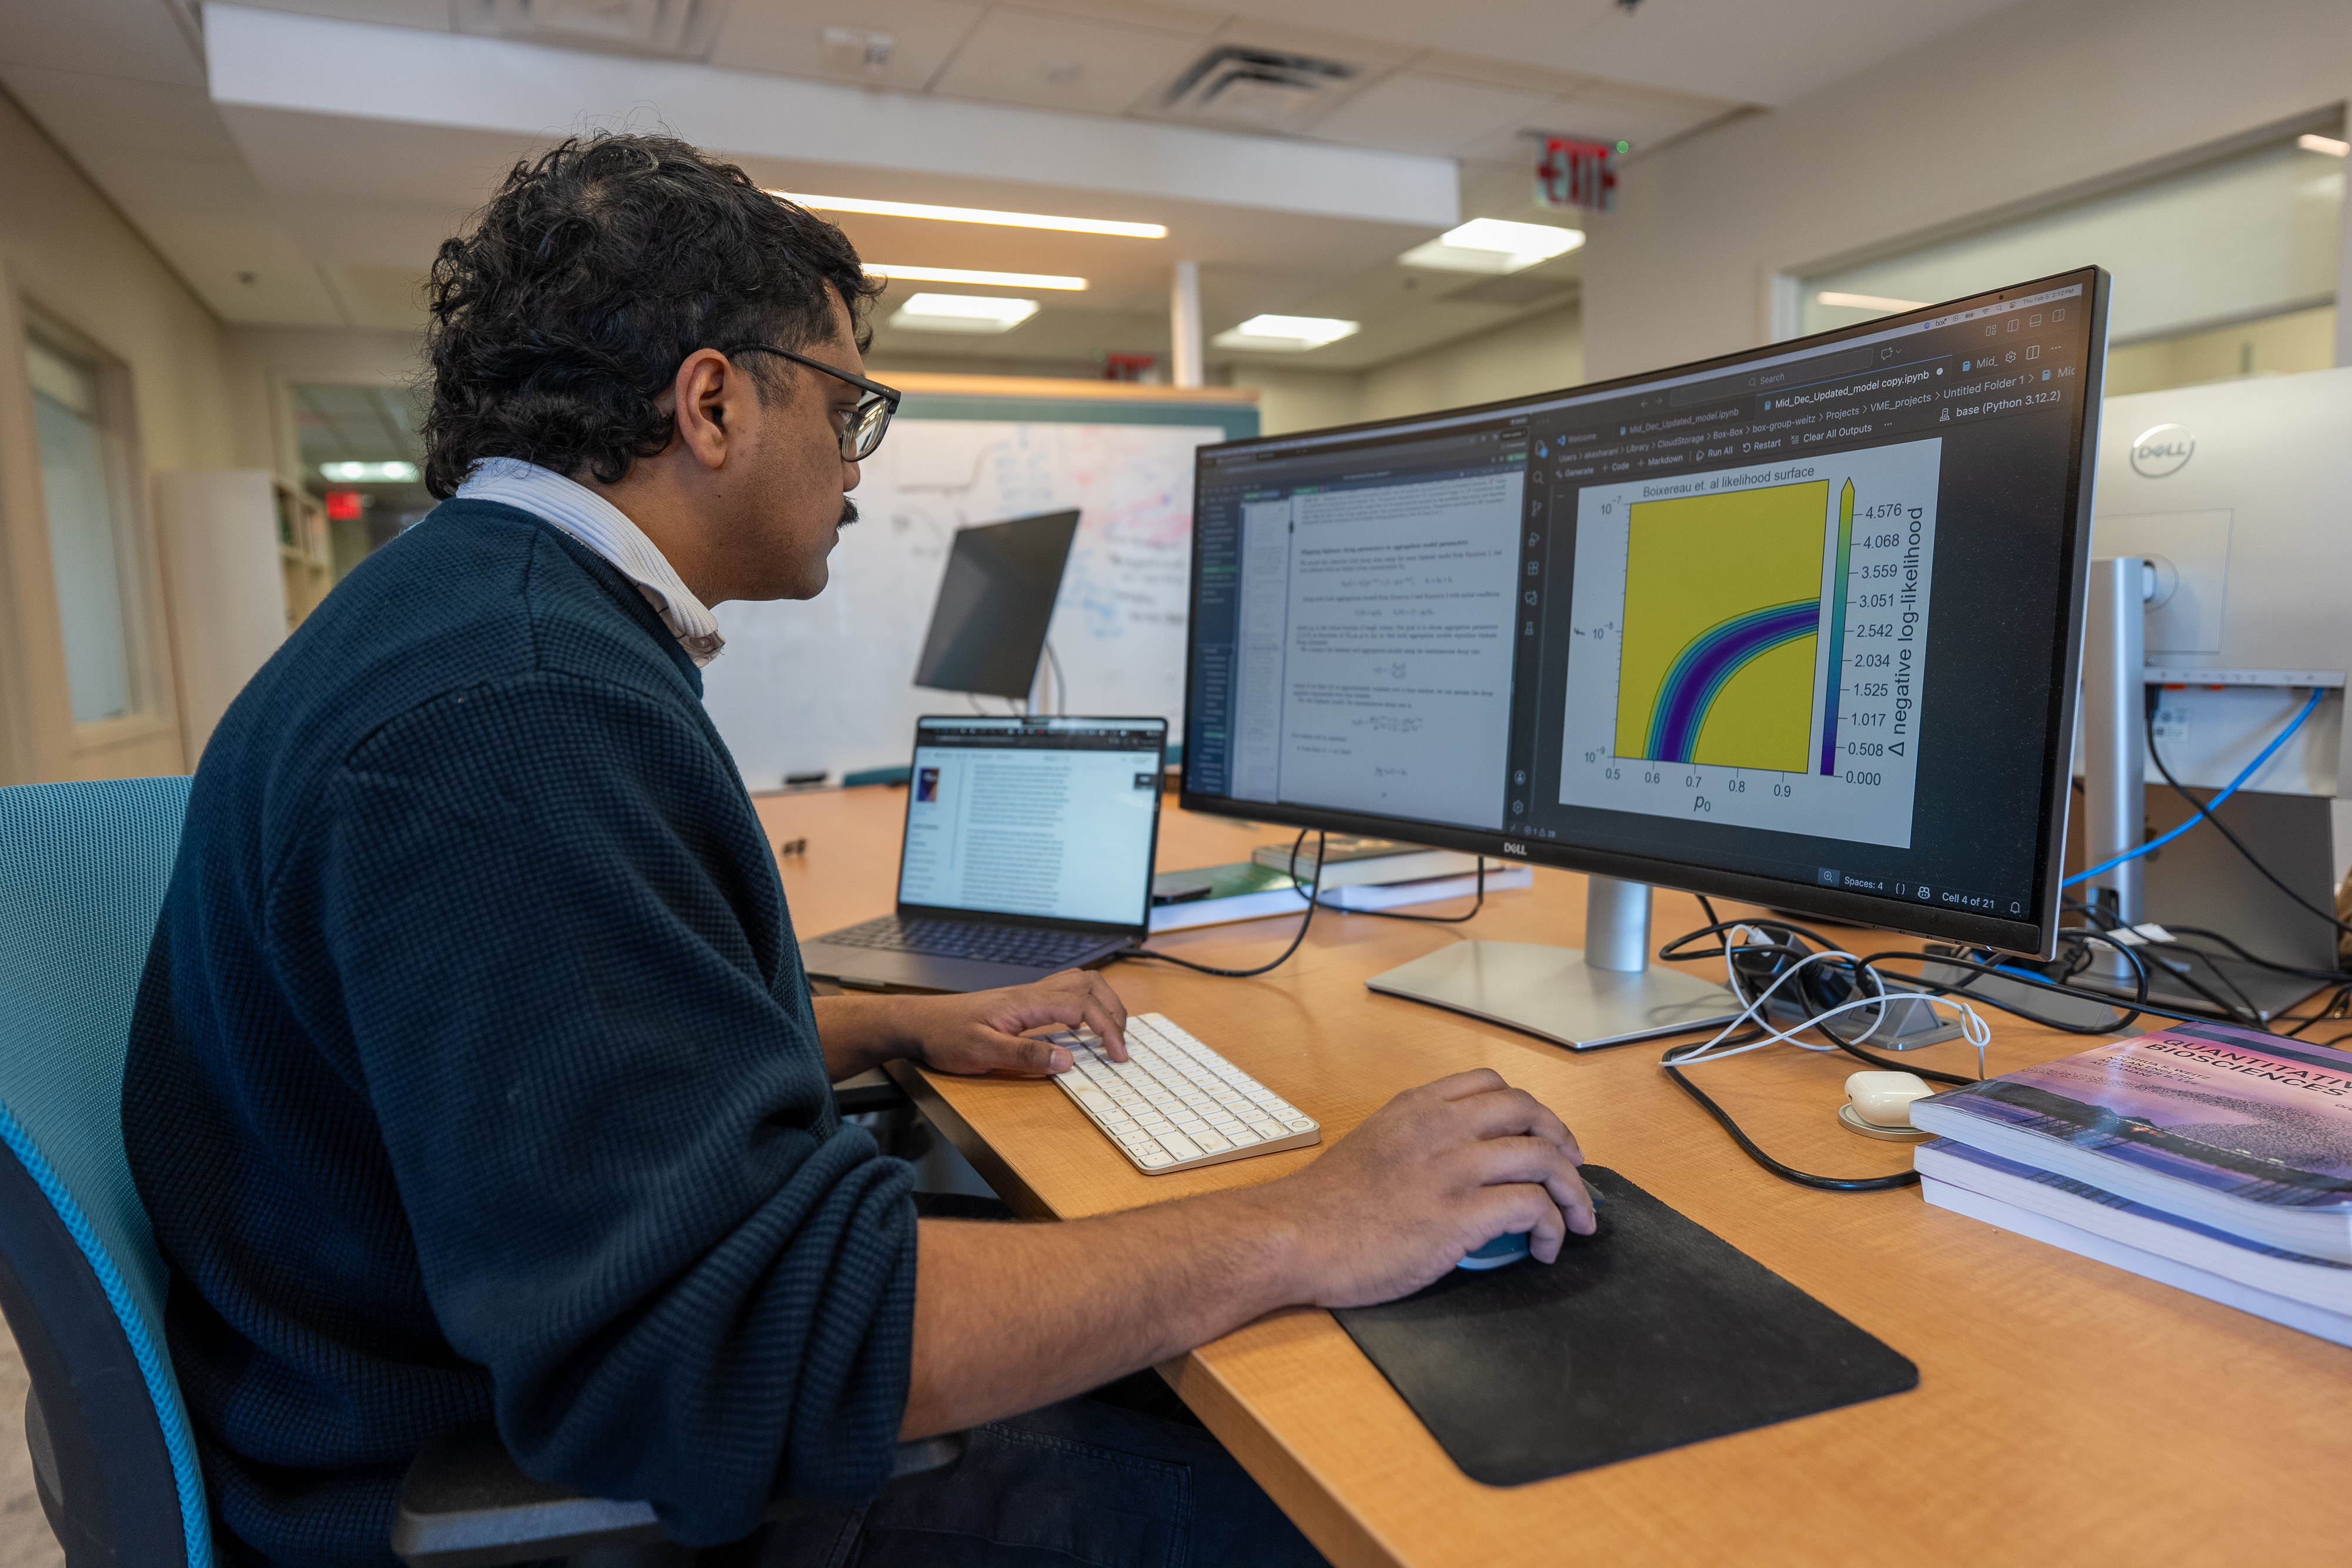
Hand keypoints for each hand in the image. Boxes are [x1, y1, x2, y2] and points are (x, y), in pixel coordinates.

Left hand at [899, 971, 1130, 1076]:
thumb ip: (1025, 1055)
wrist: (919, 1022)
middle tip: (1121, 1044)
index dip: (1106, 1029)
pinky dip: (1086, 1003)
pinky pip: (1066, 991)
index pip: (1081, 1007)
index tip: (1117, 1054)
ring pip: (1080, 983)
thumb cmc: (945, 1036)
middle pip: (1089, 986)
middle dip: (1114, 1012)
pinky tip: (1083, 1025)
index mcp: (1025, 1003)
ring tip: (1111, 1031)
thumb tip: (1067, 1059)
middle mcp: (1031, 993)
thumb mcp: (981, 1052)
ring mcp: (1028, 994)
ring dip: (1103, 1003)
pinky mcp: (1023, 1001)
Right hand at [1262, 1069, 1591, 1306]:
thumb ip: (1415, 1139)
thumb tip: (1454, 1162)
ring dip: (1572, 1191)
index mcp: (1416, 1108)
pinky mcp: (1458, 1216)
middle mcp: (1439, 1128)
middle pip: (1527, 1113)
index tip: (1542, 1138)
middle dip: (1562, 1142)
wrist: (1293, 1236)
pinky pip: (1531, 1207)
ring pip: (1542, 1157)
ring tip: (1575, 1221)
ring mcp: (1451, 1170)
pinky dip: (1552, 1226)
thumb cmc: (1324, 1205)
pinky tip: (1545, 1247)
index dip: (1529, 1111)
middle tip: (1573, 1174)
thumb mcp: (1372, 1144)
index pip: (1490, 1085)